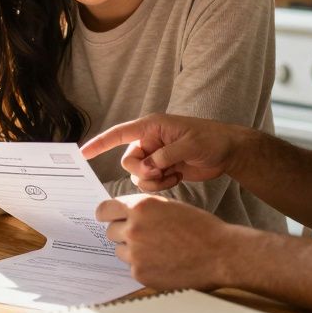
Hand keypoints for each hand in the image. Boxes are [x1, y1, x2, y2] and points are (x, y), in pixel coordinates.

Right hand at [80, 113, 252, 191]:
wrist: (229, 152)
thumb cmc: (212, 140)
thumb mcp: (190, 145)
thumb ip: (165, 156)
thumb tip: (148, 167)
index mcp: (152, 127)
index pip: (119, 134)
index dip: (100, 144)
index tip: (82, 154)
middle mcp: (150, 141)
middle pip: (128, 161)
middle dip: (142, 172)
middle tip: (161, 172)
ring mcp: (156, 156)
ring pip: (138, 175)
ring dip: (153, 181)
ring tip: (173, 175)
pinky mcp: (162, 169)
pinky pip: (149, 183)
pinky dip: (161, 185)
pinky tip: (177, 177)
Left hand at [96, 194, 235, 289]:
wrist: (220, 253)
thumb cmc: (200, 228)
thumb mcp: (169, 206)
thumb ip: (144, 210)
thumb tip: (123, 215)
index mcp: (141, 206)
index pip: (105, 209)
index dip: (106, 214)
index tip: (106, 218)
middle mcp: (134, 228)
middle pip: (110, 231)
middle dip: (123, 233)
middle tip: (144, 237)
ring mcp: (135, 253)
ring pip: (120, 251)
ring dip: (132, 251)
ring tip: (158, 250)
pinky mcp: (140, 273)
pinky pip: (132, 268)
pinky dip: (144, 266)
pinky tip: (164, 263)